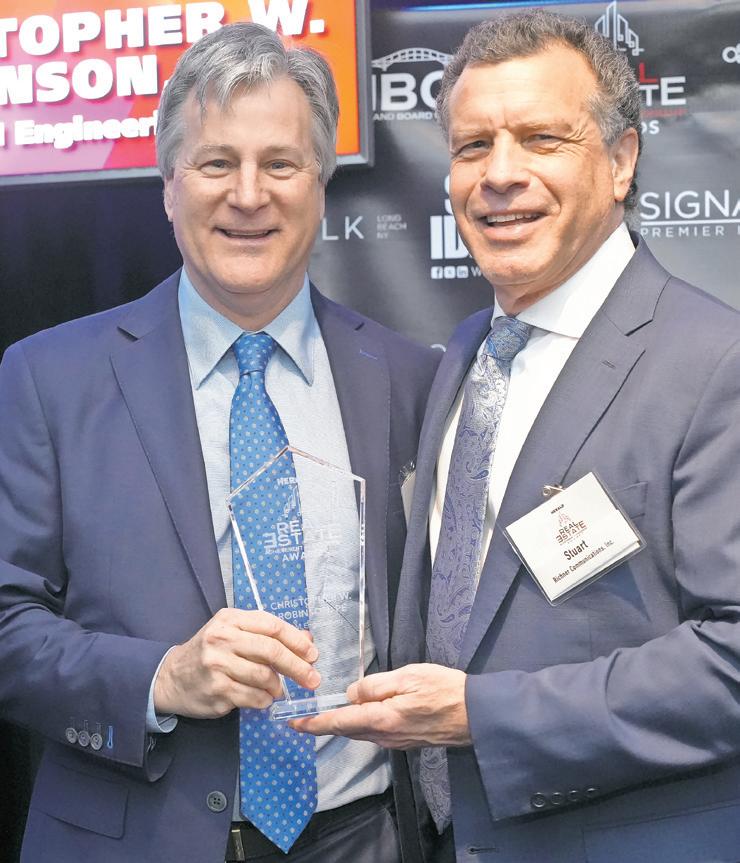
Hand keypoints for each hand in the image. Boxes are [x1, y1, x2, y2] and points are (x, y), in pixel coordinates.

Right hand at [154, 608, 319, 717]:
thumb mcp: (234, 633)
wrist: (171, 677)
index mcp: (230, 619)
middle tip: (312, 679)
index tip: (312, 654)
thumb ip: (266, 635)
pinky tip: (263, 699)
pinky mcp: (216, 690)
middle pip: (271, 651)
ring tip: (279, 690)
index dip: (296, 640)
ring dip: (278, 686)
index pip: (272, 626)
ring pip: (264, 676)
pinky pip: (252, 697)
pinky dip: (264, 700)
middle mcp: (222, 638)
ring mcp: (217, 665)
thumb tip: (307, 639)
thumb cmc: (210, 653)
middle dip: (297, 666)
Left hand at [290, 663, 469, 748]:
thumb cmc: (443, 689)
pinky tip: (360, 713)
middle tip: (304, 716)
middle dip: (325, 724)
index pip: (339, 722)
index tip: (293, 723)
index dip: (314, 723)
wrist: (474, 714)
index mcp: (382, 719)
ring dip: (343, 724)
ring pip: (360, 732)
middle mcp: (385, 736)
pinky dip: (361, 724)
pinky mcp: (404, 741)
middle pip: (347, 730)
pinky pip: (375, 733)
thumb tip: (352, 693)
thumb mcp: (408, 676)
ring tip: (327, 712)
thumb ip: (375, 685)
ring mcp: (395, 742)